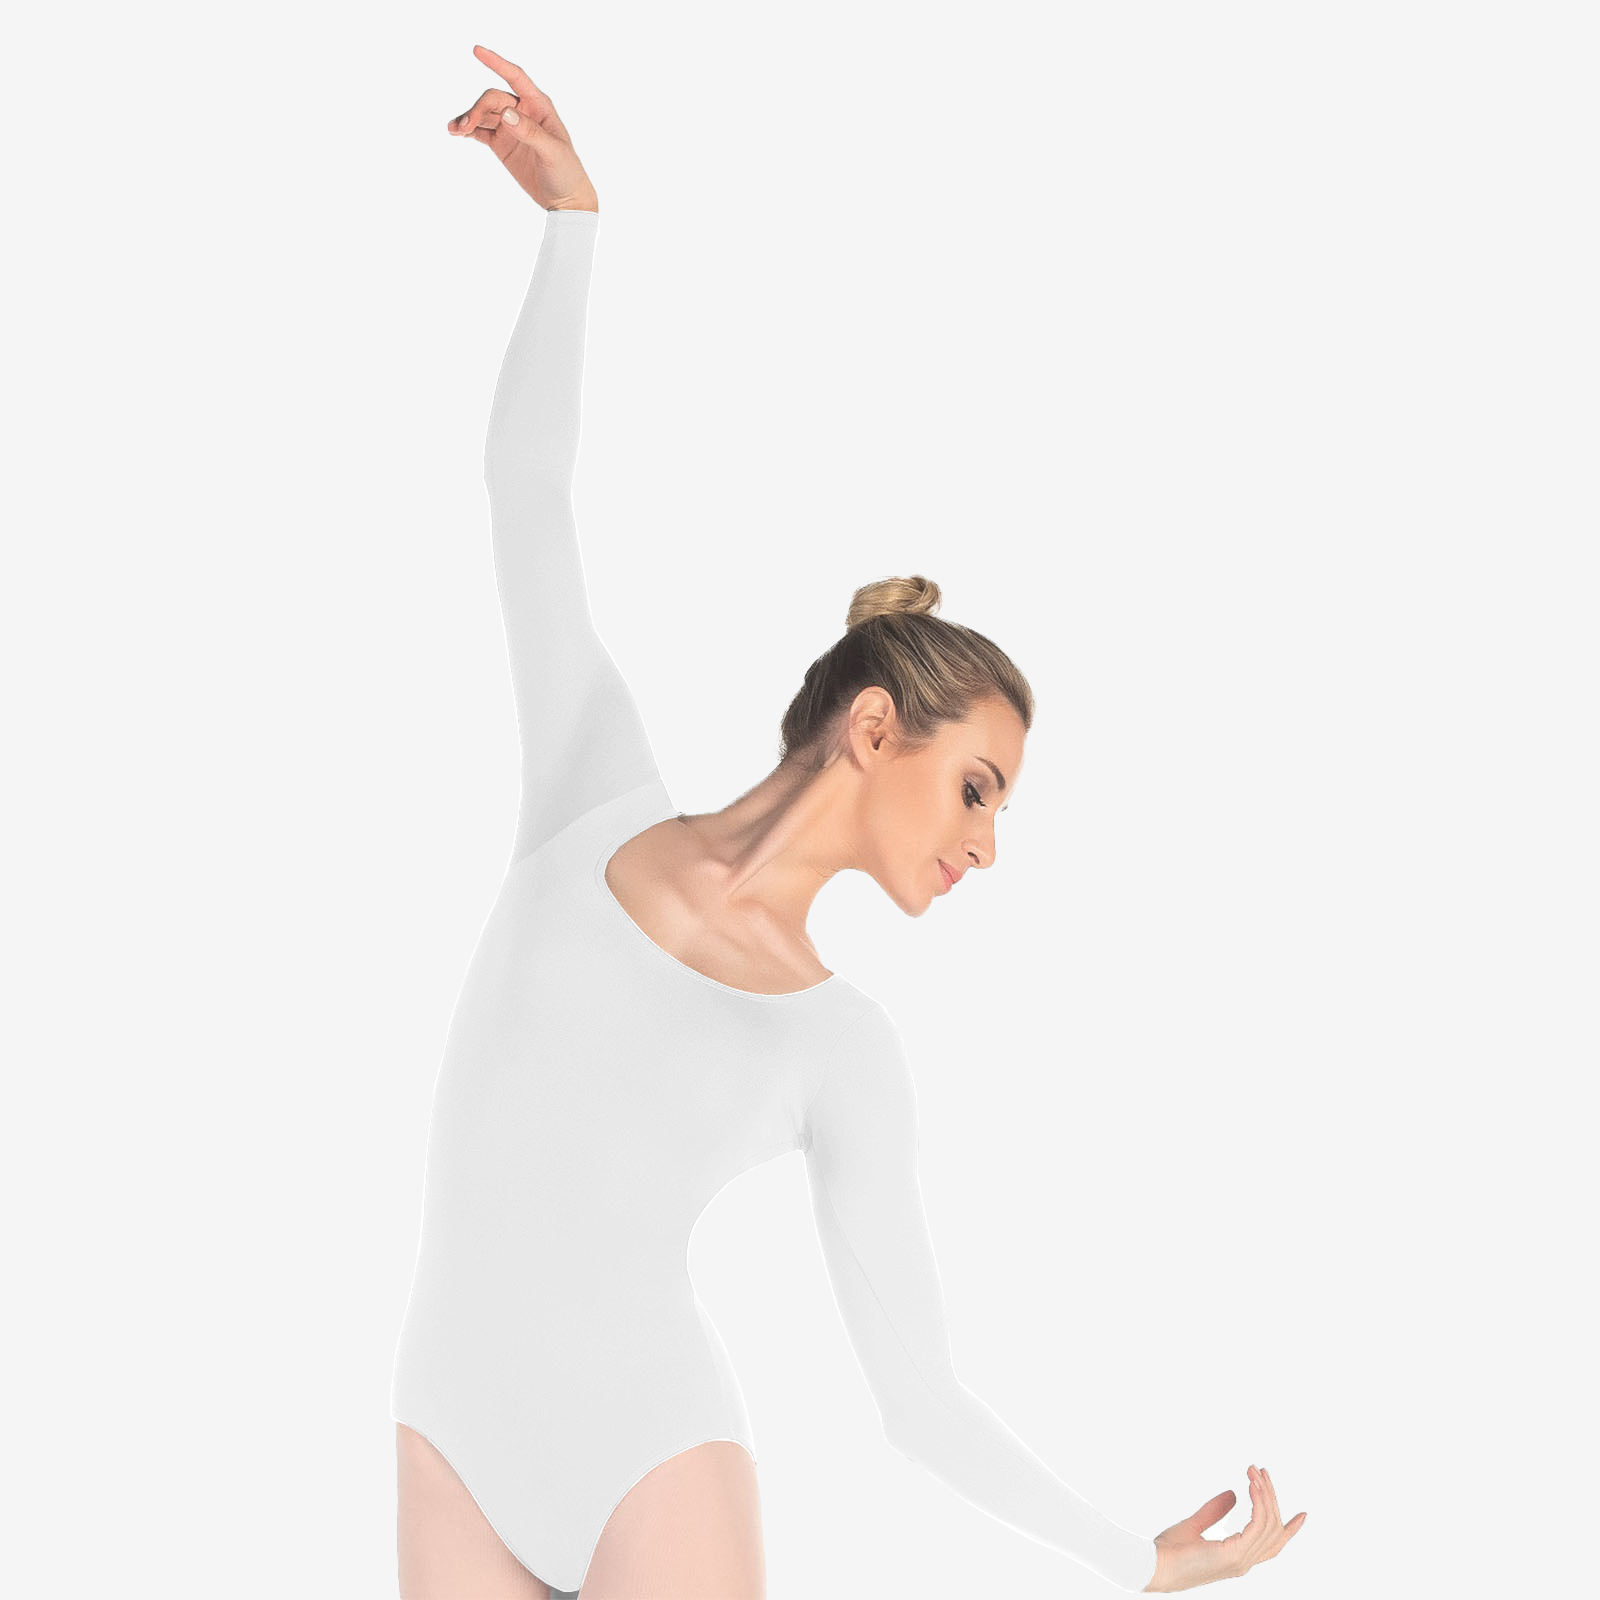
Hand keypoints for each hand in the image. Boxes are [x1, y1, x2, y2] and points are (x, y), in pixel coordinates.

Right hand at [446, 45, 599, 212]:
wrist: (565, 199)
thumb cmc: (566, 171)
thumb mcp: (552, 152)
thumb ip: (530, 132)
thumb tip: (506, 113)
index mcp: (539, 106)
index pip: (516, 77)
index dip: (497, 63)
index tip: (477, 50)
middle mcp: (522, 111)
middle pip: (492, 99)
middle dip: (477, 109)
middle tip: (465, 127)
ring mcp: (510, 127)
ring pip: (483, 114)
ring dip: (468, 119)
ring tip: (455, 131)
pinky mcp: (501, 144)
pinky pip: (480, 131)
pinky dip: (468, 131)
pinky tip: (456, 133)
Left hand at [1143, 1465, 1304, 1590]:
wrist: (1154, 1565)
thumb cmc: (1170, 1551)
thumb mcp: (1195, 1525)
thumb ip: (1214, 1511)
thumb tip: (1232, 1493)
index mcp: (1237, 1558)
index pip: (1271, 1545)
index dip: (1289, 1530)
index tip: (1302, 1514)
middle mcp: (1244, 1562)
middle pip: (1273, 1530)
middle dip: (1272, 1498)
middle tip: (1263, 1471)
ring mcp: (1241, 1560)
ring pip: (1268, 1524)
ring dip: (1264, 1494)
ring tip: (1254, 1471)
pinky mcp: (1234, 1554)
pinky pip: (1257, 1524)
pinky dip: (1258, 1502)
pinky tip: (1252, 1485)